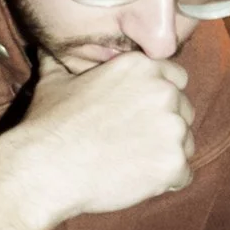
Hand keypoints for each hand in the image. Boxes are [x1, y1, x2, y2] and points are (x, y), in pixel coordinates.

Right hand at [0, 51, 195, 229]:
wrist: (45, 168)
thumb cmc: (48, 125)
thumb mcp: (54, 82)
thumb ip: (61, 62)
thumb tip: (45, 47)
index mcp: (142, 68)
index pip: (176, 79)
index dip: (160, 99)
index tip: (141, 115)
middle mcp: (164, 92)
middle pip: (184, 112)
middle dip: (165, 127)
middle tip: (133, 143)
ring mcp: (172, 129)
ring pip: (185, 144)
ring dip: (166, 154)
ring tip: (131, 163)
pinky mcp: (173, 163)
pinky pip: (183, 175)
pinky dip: (165, 182)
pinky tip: (136, 181)